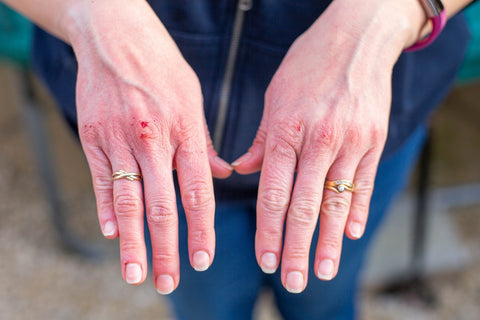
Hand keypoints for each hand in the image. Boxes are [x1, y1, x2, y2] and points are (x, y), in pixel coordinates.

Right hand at [65, 0, 231, 293]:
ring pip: (128, 200)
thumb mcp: (193, 100)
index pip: (198, 192)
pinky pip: (100, 179)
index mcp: (186, 131)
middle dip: (168, 248)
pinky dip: (104, 209)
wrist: (116, 36)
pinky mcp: (93, 135)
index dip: (201, 229)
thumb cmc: (162, 68)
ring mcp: (120, 138)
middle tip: (170, 282)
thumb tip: (221, 175)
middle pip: (163, 205)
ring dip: (133, 242)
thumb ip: (205, 143)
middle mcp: (155, 139)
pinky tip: (110, 234)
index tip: (202, 260)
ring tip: (136, 273)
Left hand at [233, 0, 425, 292]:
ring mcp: (350, 141)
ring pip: (337, 202)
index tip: (264, 260)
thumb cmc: (308, 66)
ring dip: (329, 242)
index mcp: (286, 130)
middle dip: (296, 248)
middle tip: (291, 281)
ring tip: (324, 272)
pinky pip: (363, 183)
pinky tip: (351, 235)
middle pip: (304, 206)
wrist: (357, 37)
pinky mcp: (374, 140)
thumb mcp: (276, 97)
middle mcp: (318, 140)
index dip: (268, 231)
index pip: (273, 193)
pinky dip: (357, 211)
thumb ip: (261, 140)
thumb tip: (243, 171)